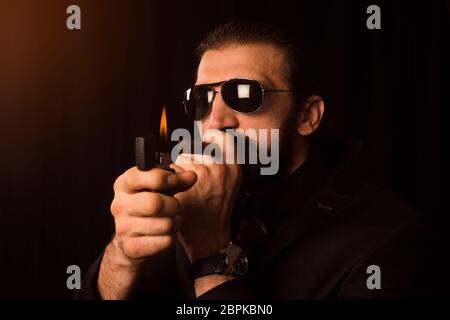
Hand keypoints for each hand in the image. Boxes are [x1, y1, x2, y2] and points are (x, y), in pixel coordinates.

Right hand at [98, 167, 195, 298]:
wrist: (130, 241)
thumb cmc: (147, 210)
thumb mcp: (159, 190)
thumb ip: (176, 181)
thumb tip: (191, 176)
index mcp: (123, 186)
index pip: (138, 176)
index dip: (160, 177)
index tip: (173, 180)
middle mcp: (119, 205)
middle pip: (154, 203)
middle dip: (173, 205)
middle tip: (175, 207)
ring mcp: (123, 228)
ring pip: (164, 224)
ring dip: (175, 223)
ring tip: (171, 221)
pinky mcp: (132, 247)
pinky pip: (165, 241)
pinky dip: (171, 238)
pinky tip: (165, 235)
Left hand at [173, 130, 241, 261]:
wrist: (209, 238)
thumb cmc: (215, 212)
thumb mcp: (228, 182)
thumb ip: (220, 160)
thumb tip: (205, 137)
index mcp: (233, 166)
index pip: (219, 136)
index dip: (209, 137)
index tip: (204, 141)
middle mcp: (219, 168)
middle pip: (194, 148)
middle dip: (189, 160)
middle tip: (196, 181)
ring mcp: (202, 175)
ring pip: (179, 159)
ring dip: (177, 171)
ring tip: (188, 189)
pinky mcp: (184, 184)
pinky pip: (169, 171)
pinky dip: (169, 181)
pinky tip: (180, 193)